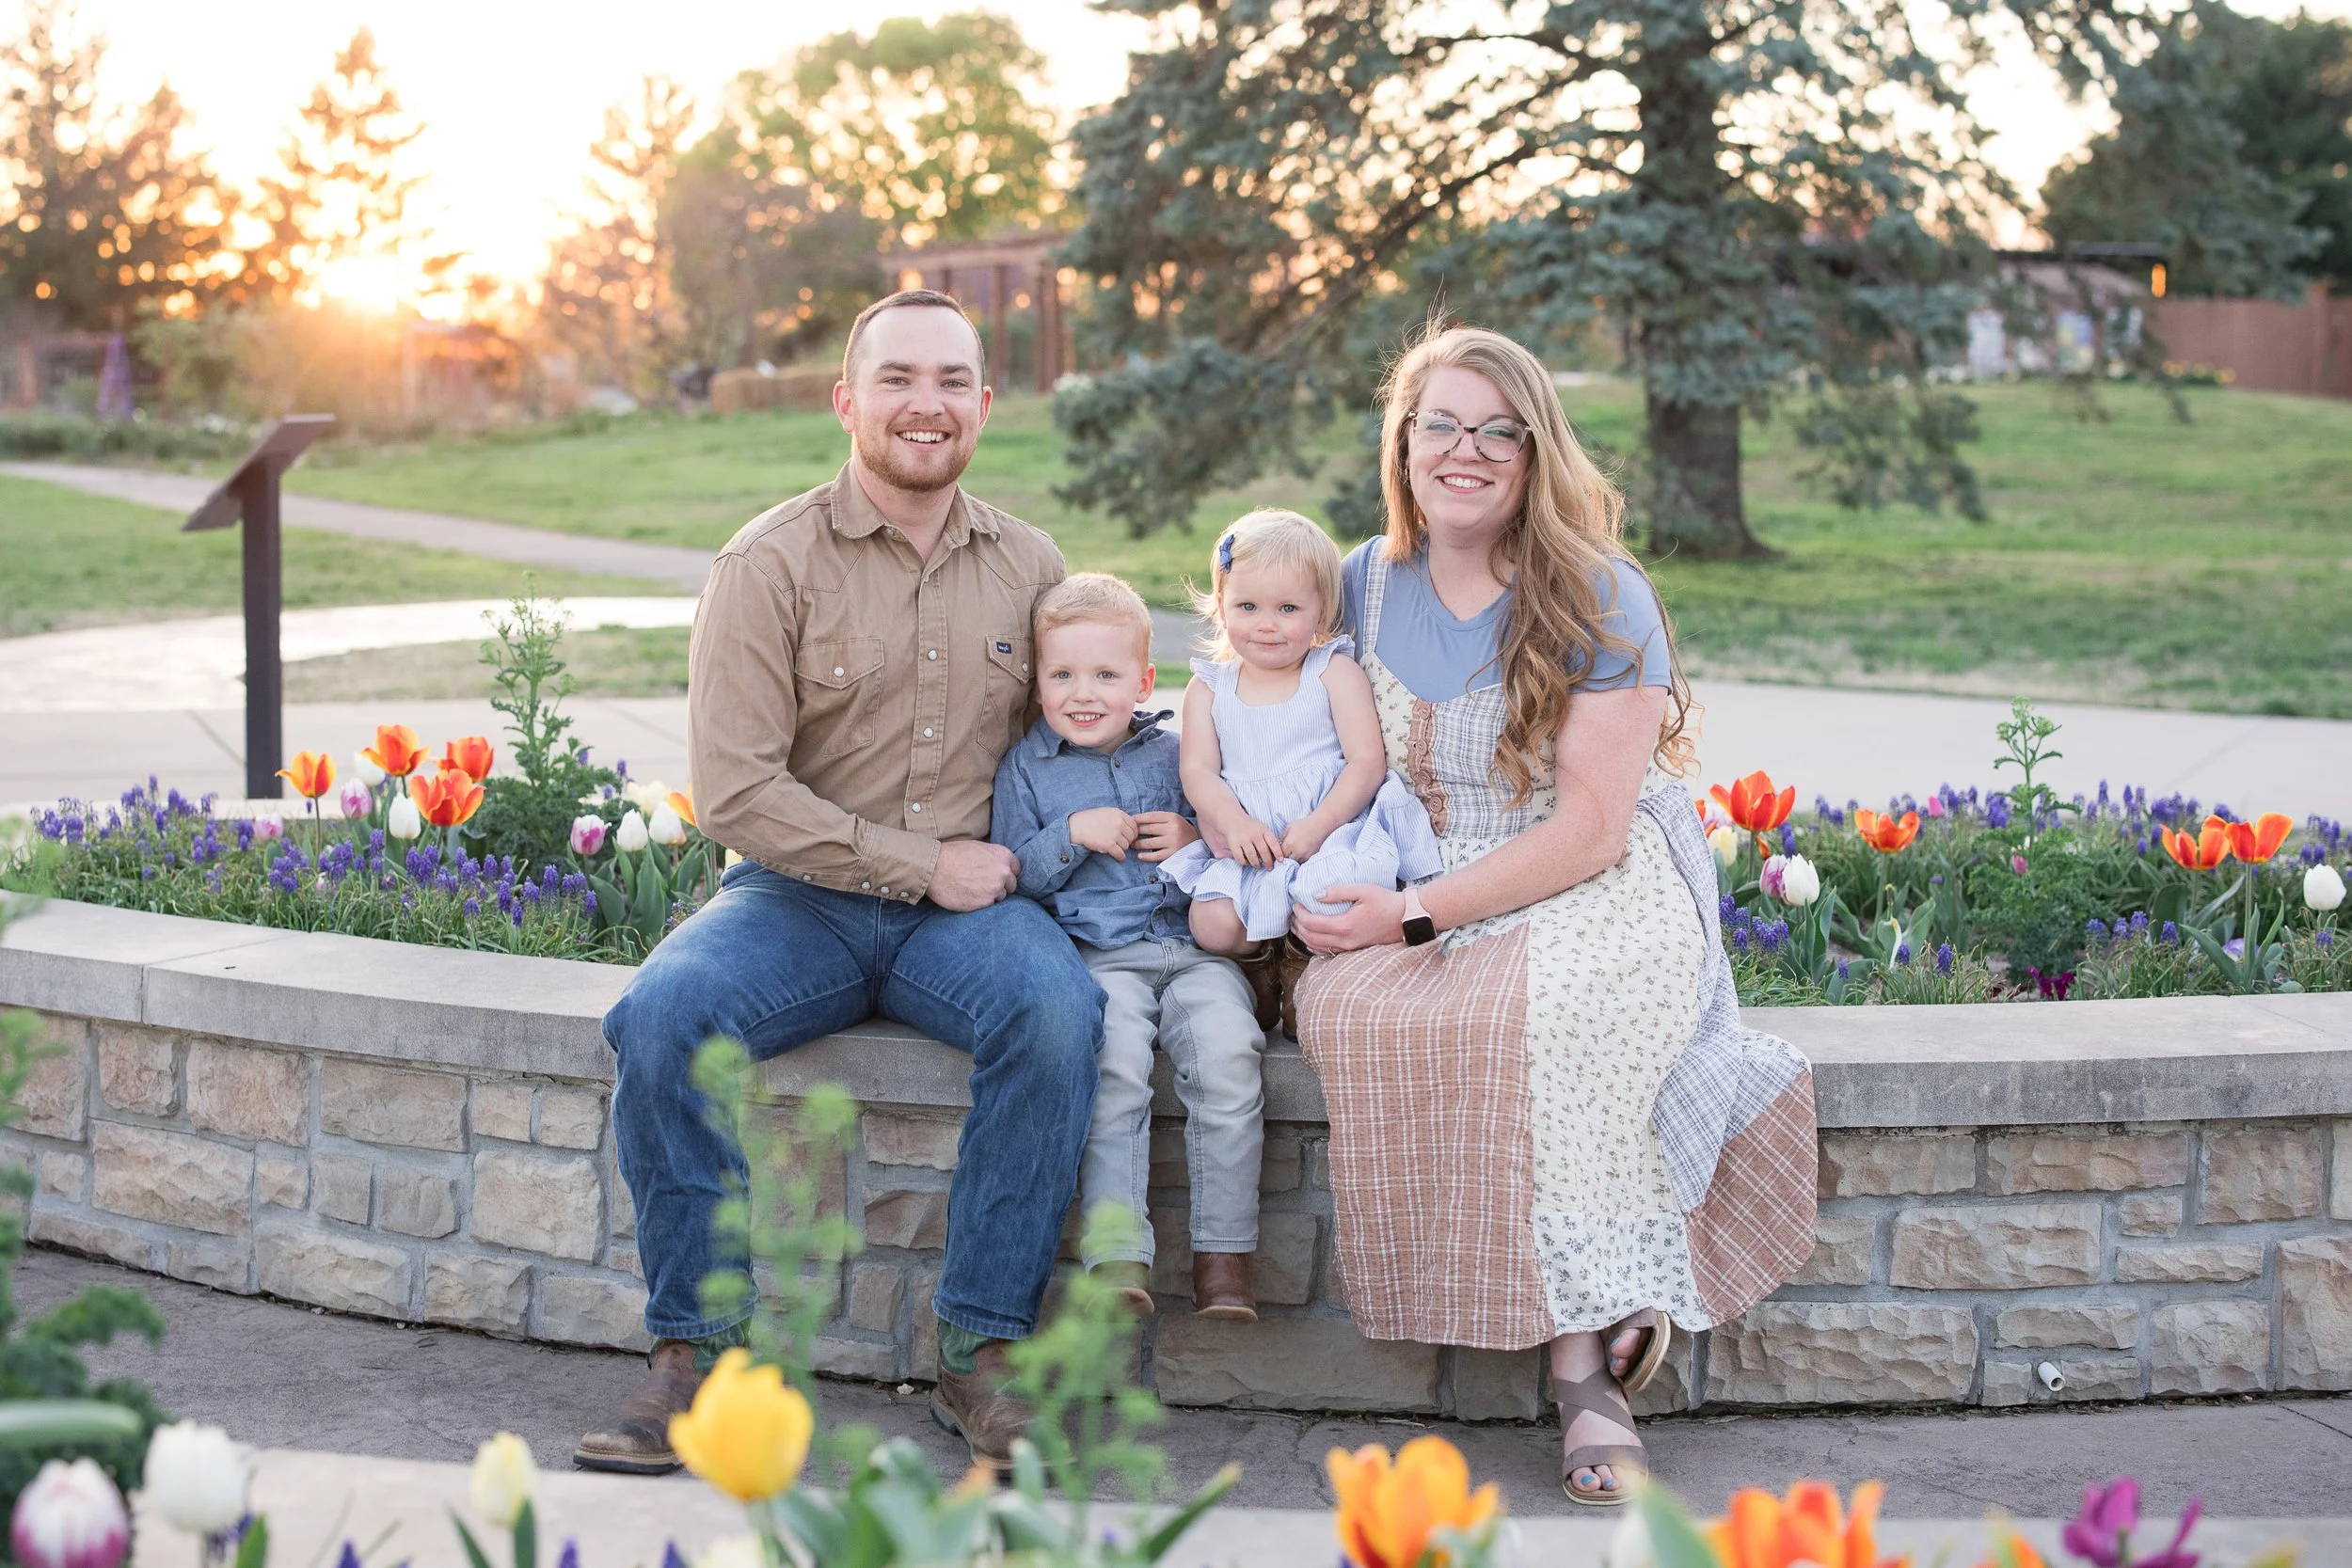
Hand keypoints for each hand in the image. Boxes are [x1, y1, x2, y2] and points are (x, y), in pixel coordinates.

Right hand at [928, 840, 1019, 910]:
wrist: (934, 867)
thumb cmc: (952, 854)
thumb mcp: (978, 847)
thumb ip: (994, 857)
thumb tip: (1000, 865)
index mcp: (1003, 856)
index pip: (1016, 870)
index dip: (1007, 874)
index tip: (998, 877)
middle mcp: (1003, 873)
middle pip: (1011, 886)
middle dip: (1001, 886)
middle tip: (984, 885)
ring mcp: (994, 890)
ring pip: (999, 898)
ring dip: (989, 896)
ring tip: (972, 890)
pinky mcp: (983, 904)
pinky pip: (987, 907)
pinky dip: (979, 903)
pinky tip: (967, 896)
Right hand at [1068, 807, 1138, 859]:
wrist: (1076, 827)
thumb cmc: (1090, 819)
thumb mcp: (1106, 812)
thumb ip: (1118, 817)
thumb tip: (1130, 827)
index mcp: (1119, 814)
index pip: (1134, 825)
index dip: (1133, 832)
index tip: (1128, 836)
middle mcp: (1119, 823)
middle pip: (1132, 836)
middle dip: (1128, 841)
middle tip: (1122, 844)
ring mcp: (1114, 834)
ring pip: (1126, 846)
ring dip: (1123, 849)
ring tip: (1117, 849)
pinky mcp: (1109, 845)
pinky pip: (1120, 854)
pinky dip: (1121, 857)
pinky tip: (1119, 857)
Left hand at [1132, 811, 1198, 861]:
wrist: (1197, 843)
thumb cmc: (1180, 829)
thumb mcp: (1172, 820)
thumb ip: (1158, 819)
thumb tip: (1136, 820)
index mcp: (1172, 817)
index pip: (1151, 816)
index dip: (1139, 819)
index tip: (1130, 821)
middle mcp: (1173, 829)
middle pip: (1149, 829)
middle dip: (1136, 831)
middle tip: (1128, 834)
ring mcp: (1173, 842)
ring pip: (1151, 843)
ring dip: (1139, 844)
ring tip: (1132, 844)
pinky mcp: (1173, 853)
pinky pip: (1156, 855)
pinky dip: (1147, 856)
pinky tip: (1140, 855)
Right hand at [1227, 815, 1283, 869]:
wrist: (1234, 821)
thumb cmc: (1252, 828)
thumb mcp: (1262, 829)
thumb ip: (1269, 840)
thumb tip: (1278, 855)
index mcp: (1263, 830)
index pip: (1273, 842)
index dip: (1278, 853)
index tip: (1281, 860)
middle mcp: (1253, 834)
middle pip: (1263, 851)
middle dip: (1268, 862)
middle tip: (1270, 868)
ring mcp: (1243, 839)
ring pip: (1252, 856)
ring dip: (1256, 864)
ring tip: (1258, 866)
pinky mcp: (1233, 844)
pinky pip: (1240, 858)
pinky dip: (1244, 862)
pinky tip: (1247, 862)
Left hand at [1279, 813, 1333, 861]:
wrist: (1319, 825)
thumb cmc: (1303, 824)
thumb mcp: (1289, 828)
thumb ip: (1282, 837)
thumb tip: (1277, 845)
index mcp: (1289, 844)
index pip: (1280, 855)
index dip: (1278, 853)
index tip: (1279, 851)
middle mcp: (1296, 852)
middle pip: (1286, 861)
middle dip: (1285, 857)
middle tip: (1285, 853)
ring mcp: (1304, 856)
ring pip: (1294, 863)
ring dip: (1292, 860)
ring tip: (1292, 853)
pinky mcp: (1310, 857)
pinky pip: (1301, 862)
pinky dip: (1299, 860)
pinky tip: (1299, 854)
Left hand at [1290, 884, 1405, 953]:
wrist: (1406, 918)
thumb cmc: (1385, 901)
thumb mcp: (1362, 890)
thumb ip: (1337, 892)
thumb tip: (1315, 894)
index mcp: (1345, 926)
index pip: (1311, 923)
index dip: (1299, 915)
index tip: (1295, 904)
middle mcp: (1345, 940)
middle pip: (1310, 938)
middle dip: (1297, 926)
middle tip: (1291, 915)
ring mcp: (1349, 948)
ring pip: (1317, 947)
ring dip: (1303, 937)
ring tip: (1296, 925)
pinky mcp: (1353, 949)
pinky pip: (1327, 951)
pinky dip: (1314, 945)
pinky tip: (1312, 937)